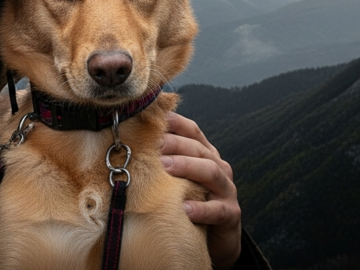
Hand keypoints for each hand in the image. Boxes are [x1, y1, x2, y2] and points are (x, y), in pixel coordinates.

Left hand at [161, 111, 241, 268]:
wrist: (216, 240)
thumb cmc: (191, 204)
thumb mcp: (178, 180)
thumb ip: (164, 162)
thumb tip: (129, 145)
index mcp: (205, 155)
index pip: (192, 131)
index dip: (175, 122)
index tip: (153, 118)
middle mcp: (219, 167)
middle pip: (198, 149)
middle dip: (175, 143)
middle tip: (153, 144)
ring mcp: (226, 190)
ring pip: (211, 172)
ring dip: (187, 167)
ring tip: (165, 166)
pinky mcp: (230, 214)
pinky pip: (217, 210)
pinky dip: (201, 208)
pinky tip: (184, 209)